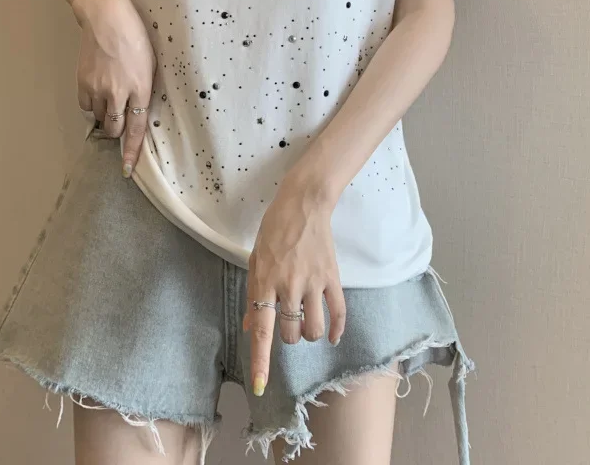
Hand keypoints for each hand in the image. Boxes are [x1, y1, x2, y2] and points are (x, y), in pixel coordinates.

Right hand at [74, 0, 155, 176]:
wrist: (106, 16)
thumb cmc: (136, 36)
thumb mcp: (150, 64)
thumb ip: (144, 90)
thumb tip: (137, 111)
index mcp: (141, 88)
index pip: (136, 129)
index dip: (131, 152)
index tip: (126, 170)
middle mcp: (118, 93)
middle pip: (114, 128)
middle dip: (117, 132)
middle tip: (119, 123)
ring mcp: (97, 88)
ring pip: (99, 118)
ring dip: (104, 117)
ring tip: (109, 100)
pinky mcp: (82, 82)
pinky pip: (85, 106)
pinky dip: (91, 107)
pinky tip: (97, 95)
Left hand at [244, 173, 346, 395]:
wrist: (304, 203)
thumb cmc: (273, 230)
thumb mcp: (255, 259)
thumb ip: (254, 295)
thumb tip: (251, 327)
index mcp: (265, 281)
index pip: (263, 329)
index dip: (261, 360)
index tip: (260, 386)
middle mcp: (289, 285)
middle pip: (290, 334)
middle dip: (288, 337)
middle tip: (287, 322)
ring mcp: (313, 281)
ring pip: (313, 329)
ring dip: (308, 334)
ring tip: (304, 322)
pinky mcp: (332, 276)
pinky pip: (338, 313)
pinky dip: (336, 330)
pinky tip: (332, 337)